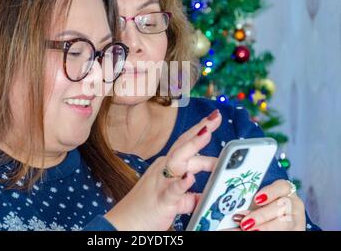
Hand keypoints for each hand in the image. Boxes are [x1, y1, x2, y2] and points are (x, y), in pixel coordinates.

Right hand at [105, 109, 221, 230]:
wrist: (124, 225)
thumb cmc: (148, 210)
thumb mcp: (174, 199)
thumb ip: (189, 195)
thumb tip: (206, 195)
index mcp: (167, 167)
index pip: (186, 146)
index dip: (200, 133)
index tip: (214, 120)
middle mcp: (164, 169)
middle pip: (183, 145)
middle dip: (200, 129)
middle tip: (215, 116)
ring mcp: (161, 182)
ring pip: (177, 160)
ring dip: (192, 146)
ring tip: (207, 133)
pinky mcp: (161, 200)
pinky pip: (172, 190)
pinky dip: (181, 183)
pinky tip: (190, 177)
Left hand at [233, 179, 305, 230]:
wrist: (278, 220)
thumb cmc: (267, 207)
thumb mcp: (260, 204)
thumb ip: (251, 206)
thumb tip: (237, 216)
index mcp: (286, 191)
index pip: (283, 186)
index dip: (270, 192)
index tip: (256, 199)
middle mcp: (294, 204)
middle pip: (282, 207)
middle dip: (262, 216)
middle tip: (245, 223)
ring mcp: (297, 219)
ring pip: (285, 222)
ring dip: (265, 227)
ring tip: (248, 230)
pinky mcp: (297, 230)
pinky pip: (283, 232)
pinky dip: (266, 232)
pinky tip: (252, 232)